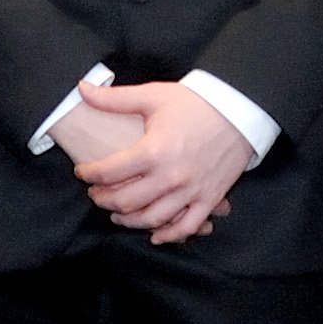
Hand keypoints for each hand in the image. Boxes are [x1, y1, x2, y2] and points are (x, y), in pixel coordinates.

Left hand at [67, 81, 256, 245]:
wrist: (240, 109)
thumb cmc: (196, 102)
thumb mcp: (153, 96)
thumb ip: (114, 98)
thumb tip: (82, 88)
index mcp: (153, 151)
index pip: (108, 172)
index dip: (89, 174)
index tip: (82, 172)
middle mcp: (170, 177)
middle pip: (125, 201)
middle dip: (103, 200)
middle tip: (96, 194)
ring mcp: (191, 191)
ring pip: (151, 219)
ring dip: (129, 221)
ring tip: (117, 214)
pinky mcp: (209, 199)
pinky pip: (186, 227)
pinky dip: (169, 235)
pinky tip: (155, 234)